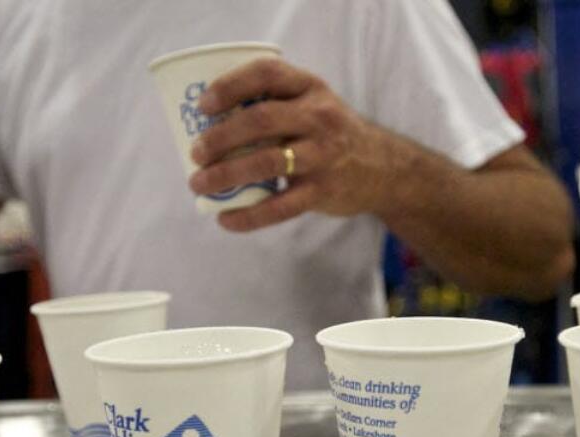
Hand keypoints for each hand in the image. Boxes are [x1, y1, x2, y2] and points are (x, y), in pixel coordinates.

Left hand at [188, 58, 397, 231]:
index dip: (230, 86)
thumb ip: (274, 105)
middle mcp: (319, 117)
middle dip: (220, 137)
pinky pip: (280, 206)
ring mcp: (322, 155)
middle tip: (196, 153)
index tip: (203, 105)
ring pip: (266, 162)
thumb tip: (209, 125)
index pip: (266, 74)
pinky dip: (249, 215)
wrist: (384, 169)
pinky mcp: (323, 191)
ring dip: (225, 174)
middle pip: (260, 120)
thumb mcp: (313, 104)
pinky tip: (226, 219)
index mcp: (310, 87)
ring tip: (199, 184)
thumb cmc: (331, 133)